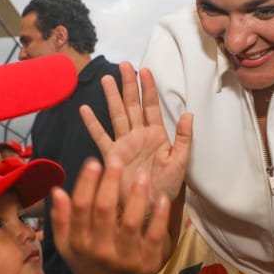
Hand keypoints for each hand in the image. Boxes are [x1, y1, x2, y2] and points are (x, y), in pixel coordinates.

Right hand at [52, 155, 172, 273]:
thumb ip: (61, 219)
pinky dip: (159, 216)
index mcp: (80, 243)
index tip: (94, 162)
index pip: (81, 207)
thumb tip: (57, 190)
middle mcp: (101, 251)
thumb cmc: (87, 266)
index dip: (87, 183)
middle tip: (117, 159)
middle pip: (103, 211)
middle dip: (110, 182)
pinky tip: (162, 197)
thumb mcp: (67, 246)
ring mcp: (125, 259)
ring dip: (136, 196)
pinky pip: (154, 236)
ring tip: (141, 174)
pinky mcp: (148, 264)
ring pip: (129, 222)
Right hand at [80, 63, 192, 204]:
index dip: (149, 88)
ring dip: (112, 97)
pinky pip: (101, 136)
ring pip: (117, 114)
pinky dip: (93, 124)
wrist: (149, 208)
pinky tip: (85, 110)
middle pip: (132, 104)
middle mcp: (139, 135)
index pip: (152, 106)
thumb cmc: (166, 187)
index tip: (146, 70)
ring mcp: (124, 143)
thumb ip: (184, 138)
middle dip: (129, 84)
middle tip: (124, 65)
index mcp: (157, 135)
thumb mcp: (180, 162)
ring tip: (106, 79)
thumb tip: (189, 113)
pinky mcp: (112, 155)